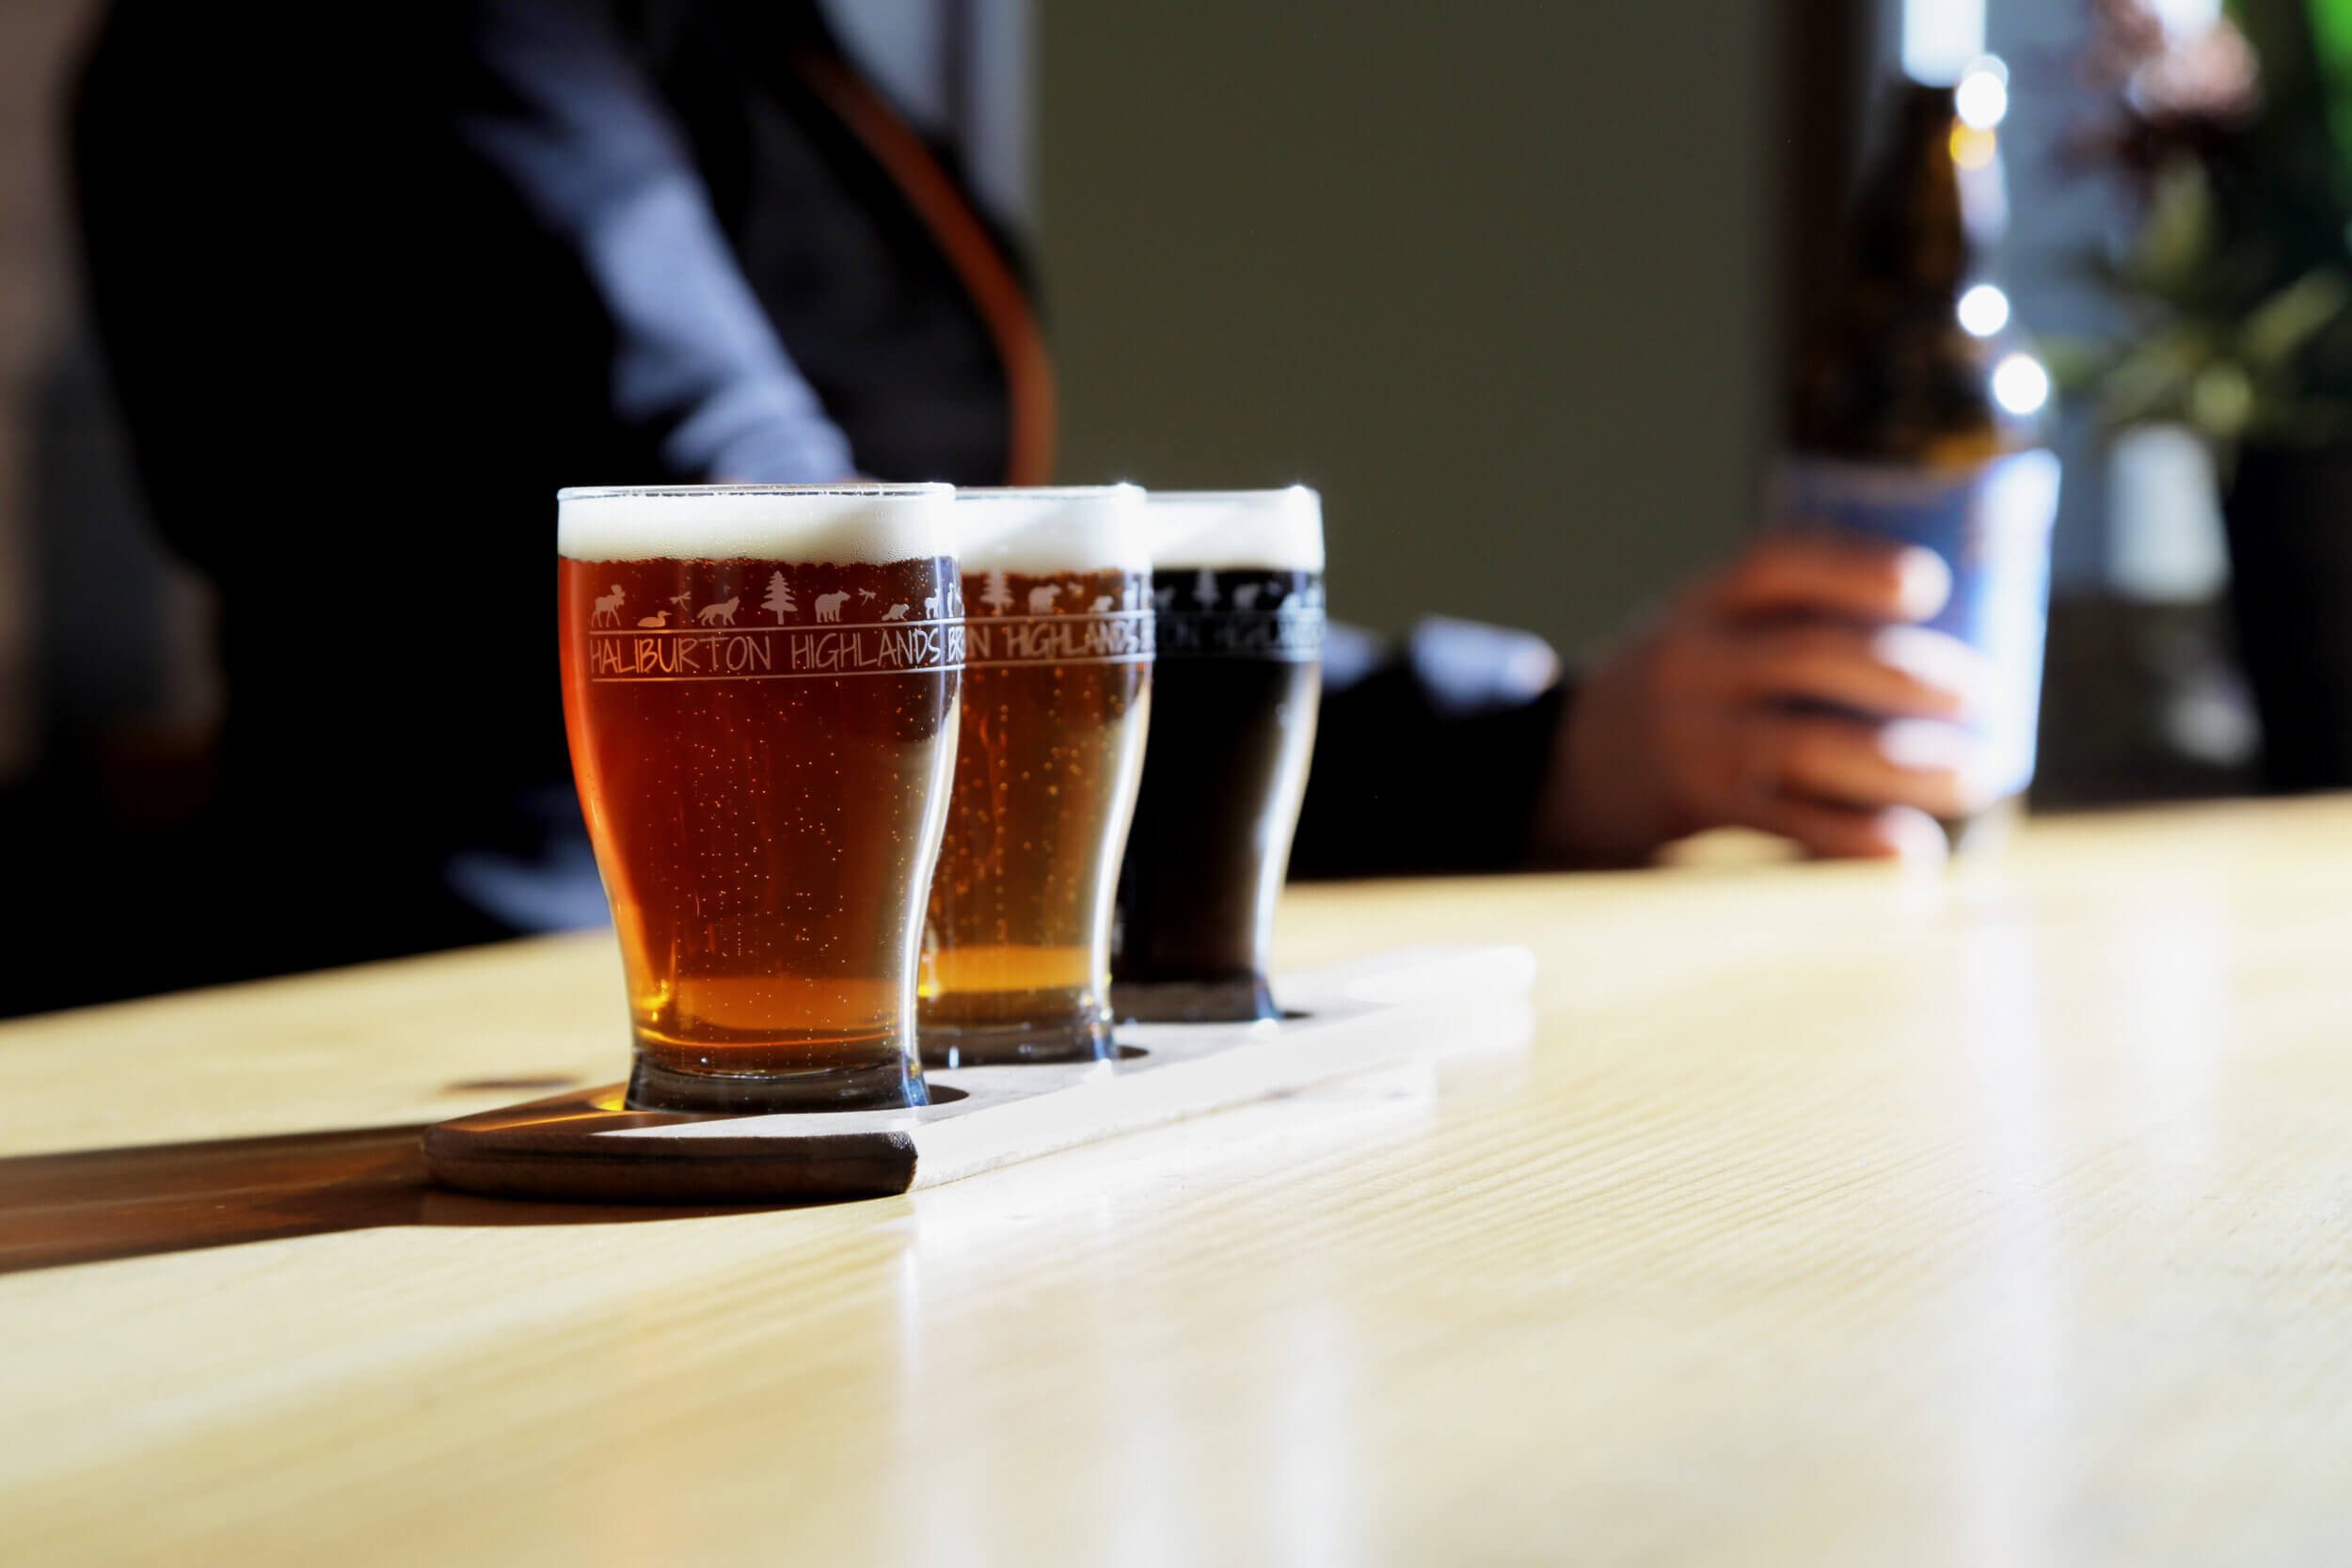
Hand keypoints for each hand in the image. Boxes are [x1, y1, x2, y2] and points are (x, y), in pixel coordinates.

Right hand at [1543, 535, 1995, 863]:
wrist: (1570, 767)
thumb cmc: (1685, 689)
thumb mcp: (1711, 629)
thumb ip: (1792, 622)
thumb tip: (1956, 641)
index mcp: (1704, 602)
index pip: (1778, 565)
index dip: (1856, 569)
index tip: (1929, 586)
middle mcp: (1692, 661)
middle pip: (1809, 656)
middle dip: (1908, 675)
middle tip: (1985, 694)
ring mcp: (1691, 736)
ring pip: (1808, 745)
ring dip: (1902, 764)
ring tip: (1973, 777)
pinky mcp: (1698, 805)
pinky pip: (1787, 821)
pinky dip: (1854, 839)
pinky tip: (1910, 849)